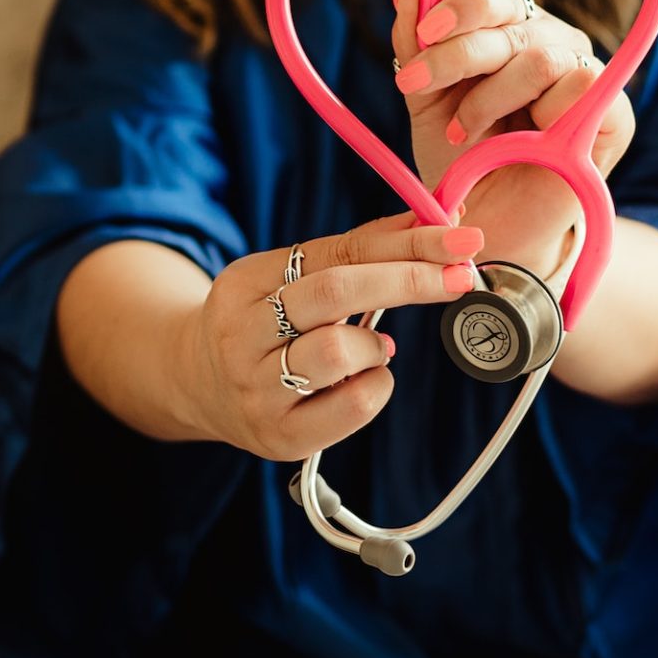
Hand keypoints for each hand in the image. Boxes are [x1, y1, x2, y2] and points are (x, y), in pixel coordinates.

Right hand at [181, 213, 483, 460]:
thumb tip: (430, 220)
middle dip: (409, 279)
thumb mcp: (291, 278)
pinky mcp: (279, 437)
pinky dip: (377, 385)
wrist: (196, 385)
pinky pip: (351, 407)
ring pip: (337, 352)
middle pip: (334, 292)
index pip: (336, 251)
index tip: (459, 238)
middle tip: (461, 276)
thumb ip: (356, 252)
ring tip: (375, 346)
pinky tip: (365, 379)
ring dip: (376, 344)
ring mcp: (255, 390)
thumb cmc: (264, 323)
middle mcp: (241, 334)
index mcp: (245, 282)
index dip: (405, 243)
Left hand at [390, 0, 634, 273]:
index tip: (421, 38)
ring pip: (541, 56)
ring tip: (463, 133)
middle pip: (510, 21)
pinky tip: (518, 143)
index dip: (456, 8)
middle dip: (455, 55)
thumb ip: (414, 44)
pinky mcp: (614, 114)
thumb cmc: (462, 162)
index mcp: (508, 32)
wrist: (488, 226)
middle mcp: (549, 42)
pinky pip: (583, 86)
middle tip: (415, 86)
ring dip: (490, 97)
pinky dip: (540, 115)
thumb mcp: (426, 102)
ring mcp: (584, 74)